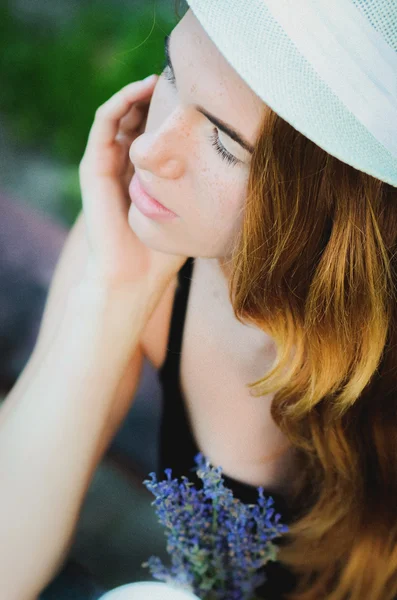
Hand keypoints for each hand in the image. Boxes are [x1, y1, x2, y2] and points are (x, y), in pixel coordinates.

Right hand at [78, 75, 186, 292]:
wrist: (133, 276)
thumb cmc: (164, 252)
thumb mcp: (190, 213)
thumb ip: (204, 193)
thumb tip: (245, 171)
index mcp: (145, 175)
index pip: (156, 132)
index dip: (173, 112)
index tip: (199, 97)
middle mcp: (125, 165)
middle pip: (138, 117)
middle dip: (157, 96)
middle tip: (183, 79)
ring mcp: (107, 164)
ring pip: (120, 114)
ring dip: (138, 91)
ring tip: (162, 77)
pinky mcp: (93, 167)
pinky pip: (104, 123)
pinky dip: (120, 101)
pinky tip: (142, 89)